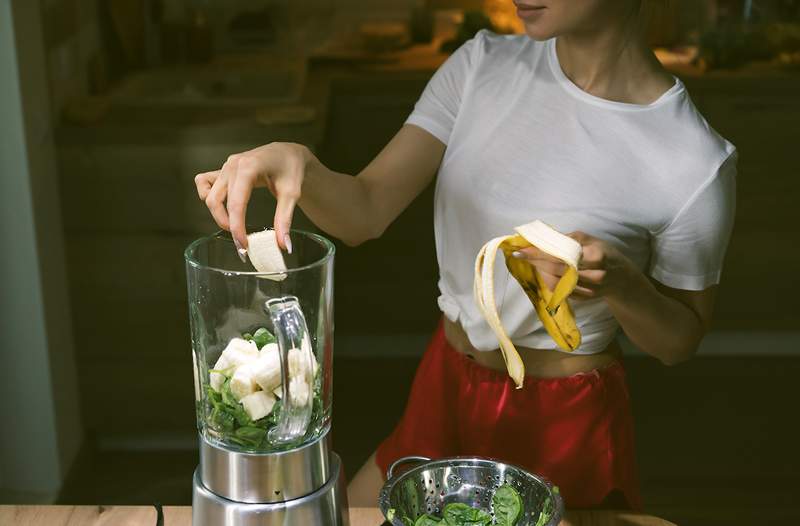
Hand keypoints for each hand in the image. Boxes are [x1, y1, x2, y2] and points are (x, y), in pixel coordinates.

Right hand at [194, 142, 311, 251]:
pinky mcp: (223, 169)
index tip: (243, 246)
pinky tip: (222, 206)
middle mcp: (233, 165)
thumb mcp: (291, 194)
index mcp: (249, 167)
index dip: (237, 227)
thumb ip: (284, 219)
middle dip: (226, 224)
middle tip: (241, 242)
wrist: (288, 154)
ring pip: (208, 195)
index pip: (236, 203)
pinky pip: (204, 183)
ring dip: (217, 214)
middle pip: (216, 200)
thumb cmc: (291, 169)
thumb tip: (283, 245)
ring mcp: (226, 166)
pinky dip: (207, 196)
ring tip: (234, 226)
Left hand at [511, 231, 635, 299]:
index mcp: (597, 255)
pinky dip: (550, 281)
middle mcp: (594, 274)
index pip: (564, 254)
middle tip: (520, 254)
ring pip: (558, 283)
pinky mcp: (585, 298)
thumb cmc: (605, 253)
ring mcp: (590, 289)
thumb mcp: (592, 240)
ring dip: (541, 272)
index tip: (523, 249)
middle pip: (558, 269)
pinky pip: (562, 291)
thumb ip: (570, 238)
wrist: (622, 279)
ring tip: (533, 262)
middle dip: (537, 261)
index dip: (542, 252)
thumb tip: (544, 237)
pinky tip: (544, 273)